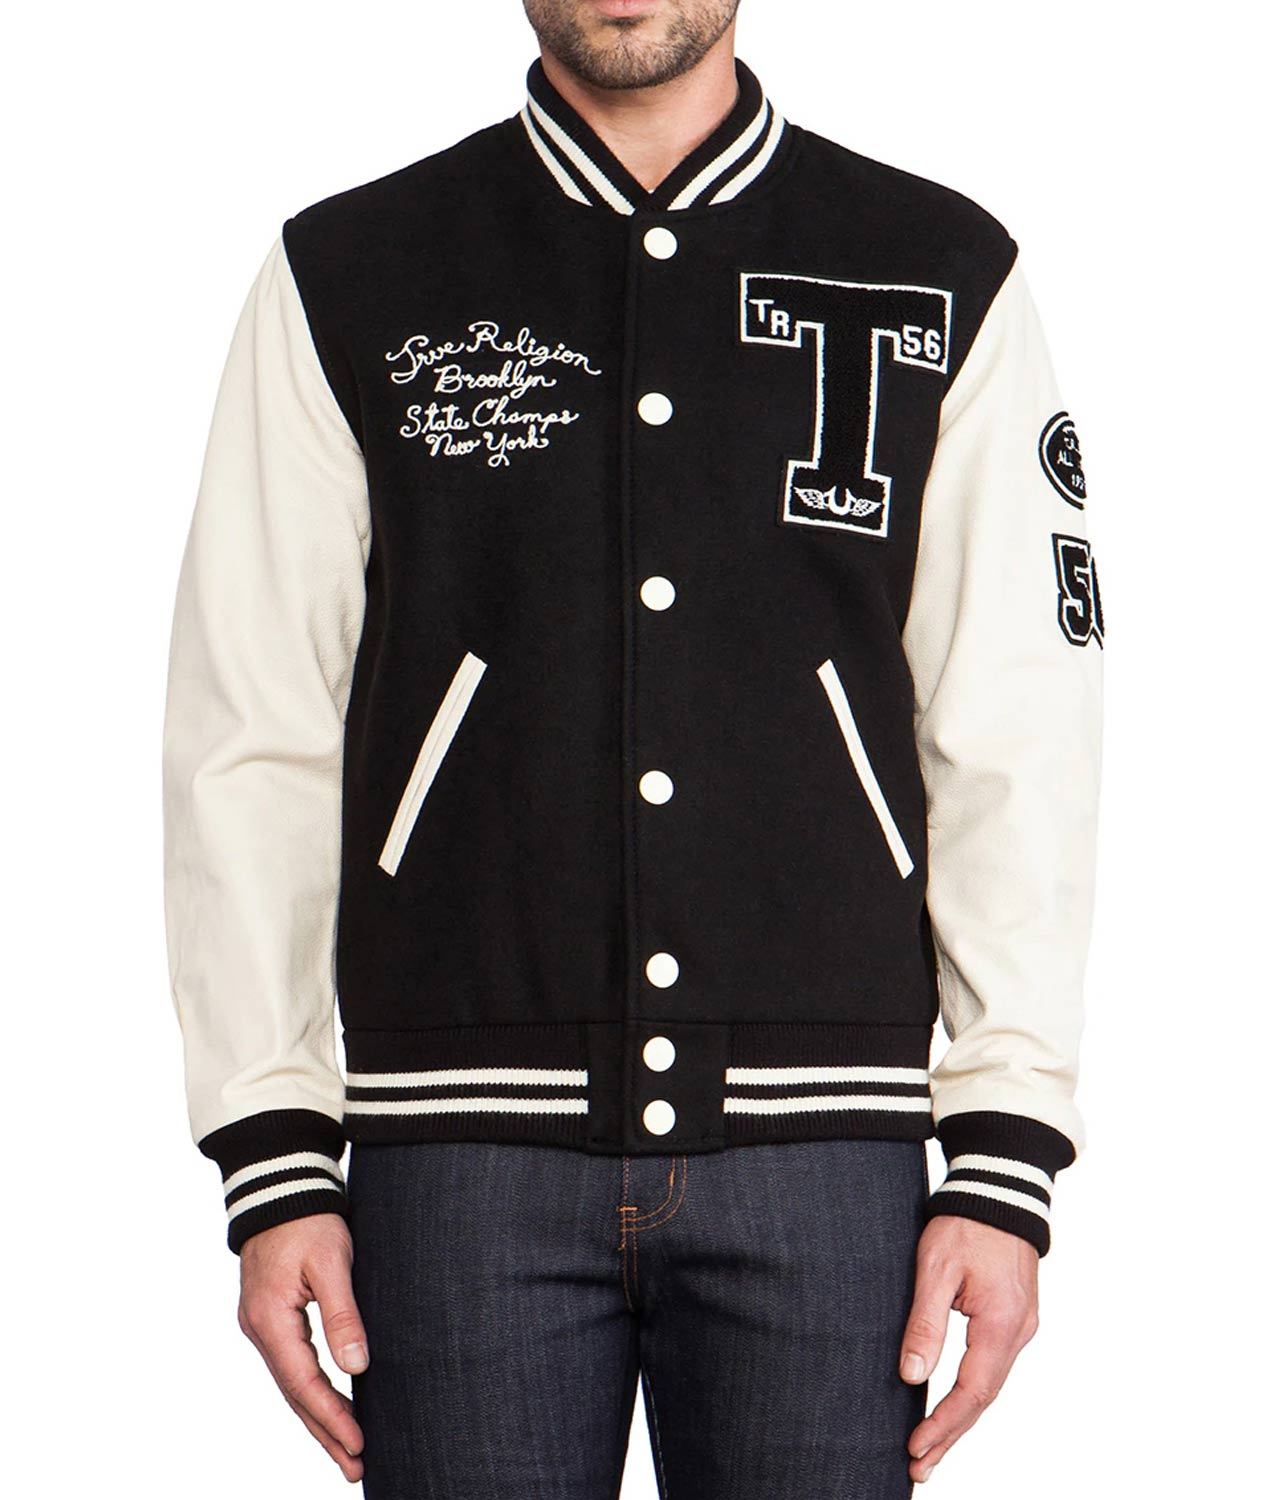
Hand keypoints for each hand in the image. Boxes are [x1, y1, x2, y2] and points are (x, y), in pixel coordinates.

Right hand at [237, 1213, 368, 1483]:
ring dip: (318, 1417)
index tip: (360, 1445)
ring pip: (291, 1384)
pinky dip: (310, 1391)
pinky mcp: (270, 1317)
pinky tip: (328, 1407)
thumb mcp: (331, 1263)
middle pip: (294, 1394)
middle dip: (325, 1433)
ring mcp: (261, 1325)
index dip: (333, 1417)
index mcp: (271, 1320)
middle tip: (356, 1467)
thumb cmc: (308, 1219)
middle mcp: (260, 1329)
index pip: (304, 1383)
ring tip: (346, 1450)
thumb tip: (357, 1367)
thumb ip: (343, 1314)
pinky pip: (290, 1366)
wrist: (280, 1185)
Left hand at [898, 1215, 1039, 1483]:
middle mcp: (1019, 1331)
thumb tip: (910, 1375)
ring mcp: (1021, 1326)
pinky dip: (971, 1394)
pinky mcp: (1015, 1318)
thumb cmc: (964, 1223)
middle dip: (950, 1436)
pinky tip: (952, 1409)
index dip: (943, 1424)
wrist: (1000, 1189)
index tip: (915, 1449)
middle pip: (984, 1399)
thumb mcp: (935, 1267)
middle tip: (917, 1469)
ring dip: (960, 1420)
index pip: (972, 1391)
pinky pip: (993, 1368)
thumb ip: (925, 1322)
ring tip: (929, 1451)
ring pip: (990, 1386)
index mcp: (1001, 1322)